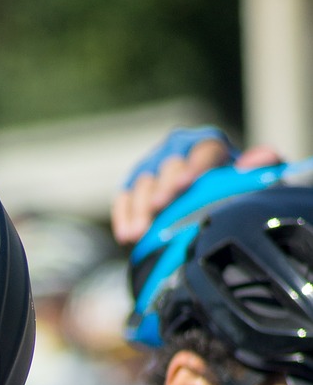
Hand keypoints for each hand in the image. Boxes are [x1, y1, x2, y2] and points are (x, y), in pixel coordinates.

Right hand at [111, 126, 283, 243]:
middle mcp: (178, 152)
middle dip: (163, 188)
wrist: (203, 212)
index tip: (185, 184)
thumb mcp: (251, 184)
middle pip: (168, 167)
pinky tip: (126, 236)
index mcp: (209, 148)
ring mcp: (153, 170)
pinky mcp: (132, 188)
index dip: (194, 167)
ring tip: (138, 233)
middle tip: (159, 207)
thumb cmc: (230, 197)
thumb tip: (261, 158)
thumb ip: (262, 168)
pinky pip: (123, 199)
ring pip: (143, 183)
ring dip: (139, 208)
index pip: (203, 152)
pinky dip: (123, 216)